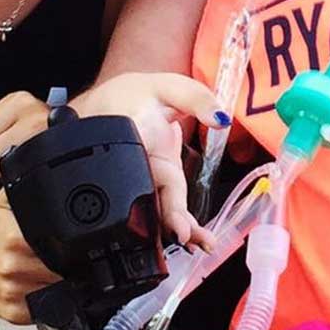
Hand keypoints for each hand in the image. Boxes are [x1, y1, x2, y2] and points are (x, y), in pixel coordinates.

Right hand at [0, 190, 59, 324]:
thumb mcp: (5, 204)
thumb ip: (29, 190)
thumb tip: (56, 181)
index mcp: (14, 238)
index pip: (62, 242)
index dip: (72, 241)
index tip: (70, 239)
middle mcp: (13, 266)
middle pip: (65, 266)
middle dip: (69, 261)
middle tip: (58, 254)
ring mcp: (15, 293)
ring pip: (60, 289)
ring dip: (61, 280)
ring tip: (49, 268)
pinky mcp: (17, 313)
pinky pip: (48, 306)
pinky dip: (50, 298)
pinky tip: (39, 285)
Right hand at [75, 72, 228, 249]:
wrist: (108, 104)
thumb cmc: (131, 96)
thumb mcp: (166, 86)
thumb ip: (196, 98)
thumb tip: (221, 118)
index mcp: (132, 141)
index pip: (146, 176)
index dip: (162, 203)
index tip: (177, 226)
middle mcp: (133, 167)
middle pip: (149, 201)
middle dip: (169, 224)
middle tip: (189, 238)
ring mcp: (141, 179)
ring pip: (155, 209)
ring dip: (175, 229)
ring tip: (200, 243)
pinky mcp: (151, 184)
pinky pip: (162, 206)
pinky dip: (177, 222)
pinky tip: (194, 236)